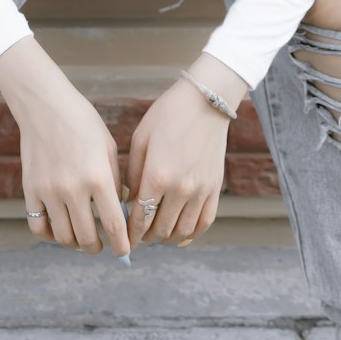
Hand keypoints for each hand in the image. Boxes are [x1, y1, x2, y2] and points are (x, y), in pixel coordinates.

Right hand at [0, 37, 128, 257]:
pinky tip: (58, 230)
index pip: (114, 225)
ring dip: (75, 244)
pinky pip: (38, 226)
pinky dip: (49, 235)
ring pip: (63, 237)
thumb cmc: (83, 123)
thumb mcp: (108, 148)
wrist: (45, 105)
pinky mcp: (30, 190)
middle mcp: (73, 188)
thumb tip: (119, 211)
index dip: (122, 245)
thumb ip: (114, 181)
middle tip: (101, 247)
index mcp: (98, 177)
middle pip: (87, 238)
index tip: (125, 252)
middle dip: (98, 248)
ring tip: (81, 238)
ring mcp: (49, 191)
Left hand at [125, 57, 246, 251]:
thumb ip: (133, 173)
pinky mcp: (215, 188)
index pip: (141, 219)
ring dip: (167, 239)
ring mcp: (201, 190)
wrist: (206, 100)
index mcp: (158, 175)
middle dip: (146, 238)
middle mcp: (181, 188)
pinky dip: (191, 235)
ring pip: (182, 231)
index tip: (124, 238)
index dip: (130, 234)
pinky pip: (204, 222)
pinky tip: (180, 236)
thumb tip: (130, 200)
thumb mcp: (141, 138)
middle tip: (138, 236)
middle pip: (160, 229)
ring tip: (156, 235)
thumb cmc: (168, 114)